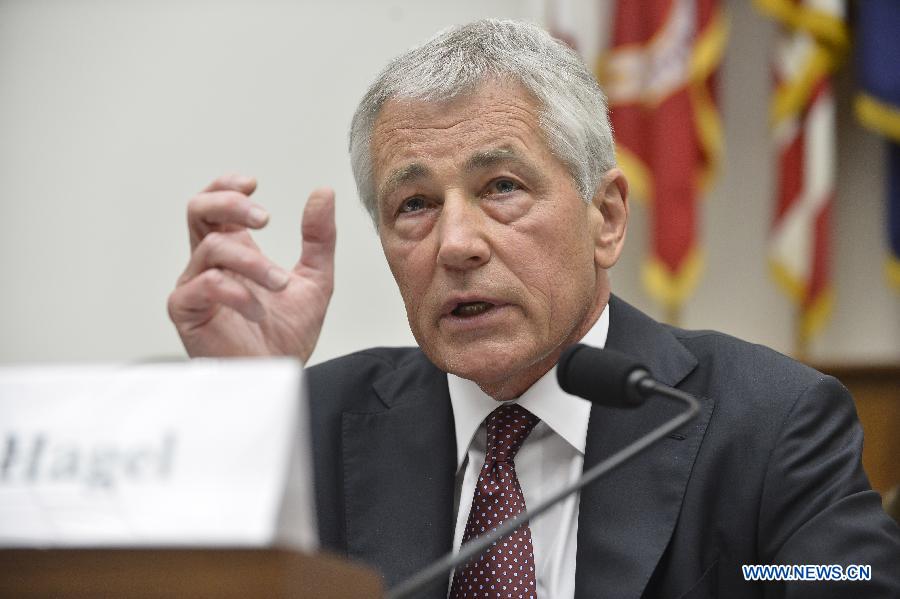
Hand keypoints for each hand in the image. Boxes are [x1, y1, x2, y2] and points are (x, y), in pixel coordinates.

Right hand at [167, 174, 334, 362]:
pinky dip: (236, 293)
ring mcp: (195, 286)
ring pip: (210, 248)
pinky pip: (202, 286)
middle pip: (197, 210)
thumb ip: (319, 239)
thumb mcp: (316, 279)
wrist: (278, 376)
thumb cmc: (287, 335)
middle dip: (230, 203)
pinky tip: (258, 310)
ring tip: (280, 283)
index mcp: (236, 252)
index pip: (216, 204)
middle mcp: (211, 264)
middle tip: (265, 218)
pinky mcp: (186, 312)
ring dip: (252, 262)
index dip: (227, 186)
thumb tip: (324, 192)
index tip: (254, 183)